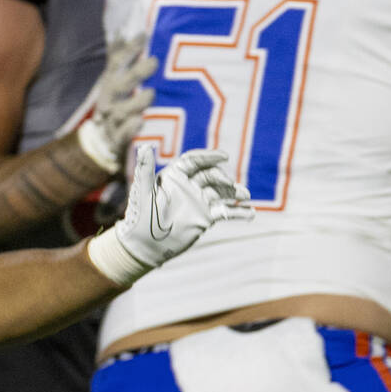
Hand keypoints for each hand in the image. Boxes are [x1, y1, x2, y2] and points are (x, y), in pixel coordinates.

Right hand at [63, 36, 157, 173]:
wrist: (100, 141)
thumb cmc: (114, 103)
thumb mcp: (114, 79)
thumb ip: (118, 56)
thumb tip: (122, 29)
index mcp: (109, 83)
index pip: (117, 64)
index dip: (129, 50)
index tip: (144, 35)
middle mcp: (108, 101)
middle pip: (119, 85)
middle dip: (136, 74)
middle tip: (154, 62)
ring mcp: (111, 121)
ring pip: (121, 111)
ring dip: (136, 102)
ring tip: (151, 93)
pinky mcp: (117, 140)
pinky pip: (122, 135)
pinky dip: (130, 129)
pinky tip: (140, 121)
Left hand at [87, 146, 252, 285]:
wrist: (145, 246)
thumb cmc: (139, 218)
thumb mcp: (143, 192)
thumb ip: (145, 169)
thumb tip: (146, 145)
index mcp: (173, 176)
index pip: (194, 161)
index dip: (209, 157)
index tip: (224, 157)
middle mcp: (188, 186)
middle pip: (210, 175)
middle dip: (222, 178)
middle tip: (230, 185)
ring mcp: (198, 201)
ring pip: (220, 191)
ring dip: (234, 192)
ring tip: (245, 196)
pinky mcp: (205, 217)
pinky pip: (225, 211)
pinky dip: (238, 212)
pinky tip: (251, 213)